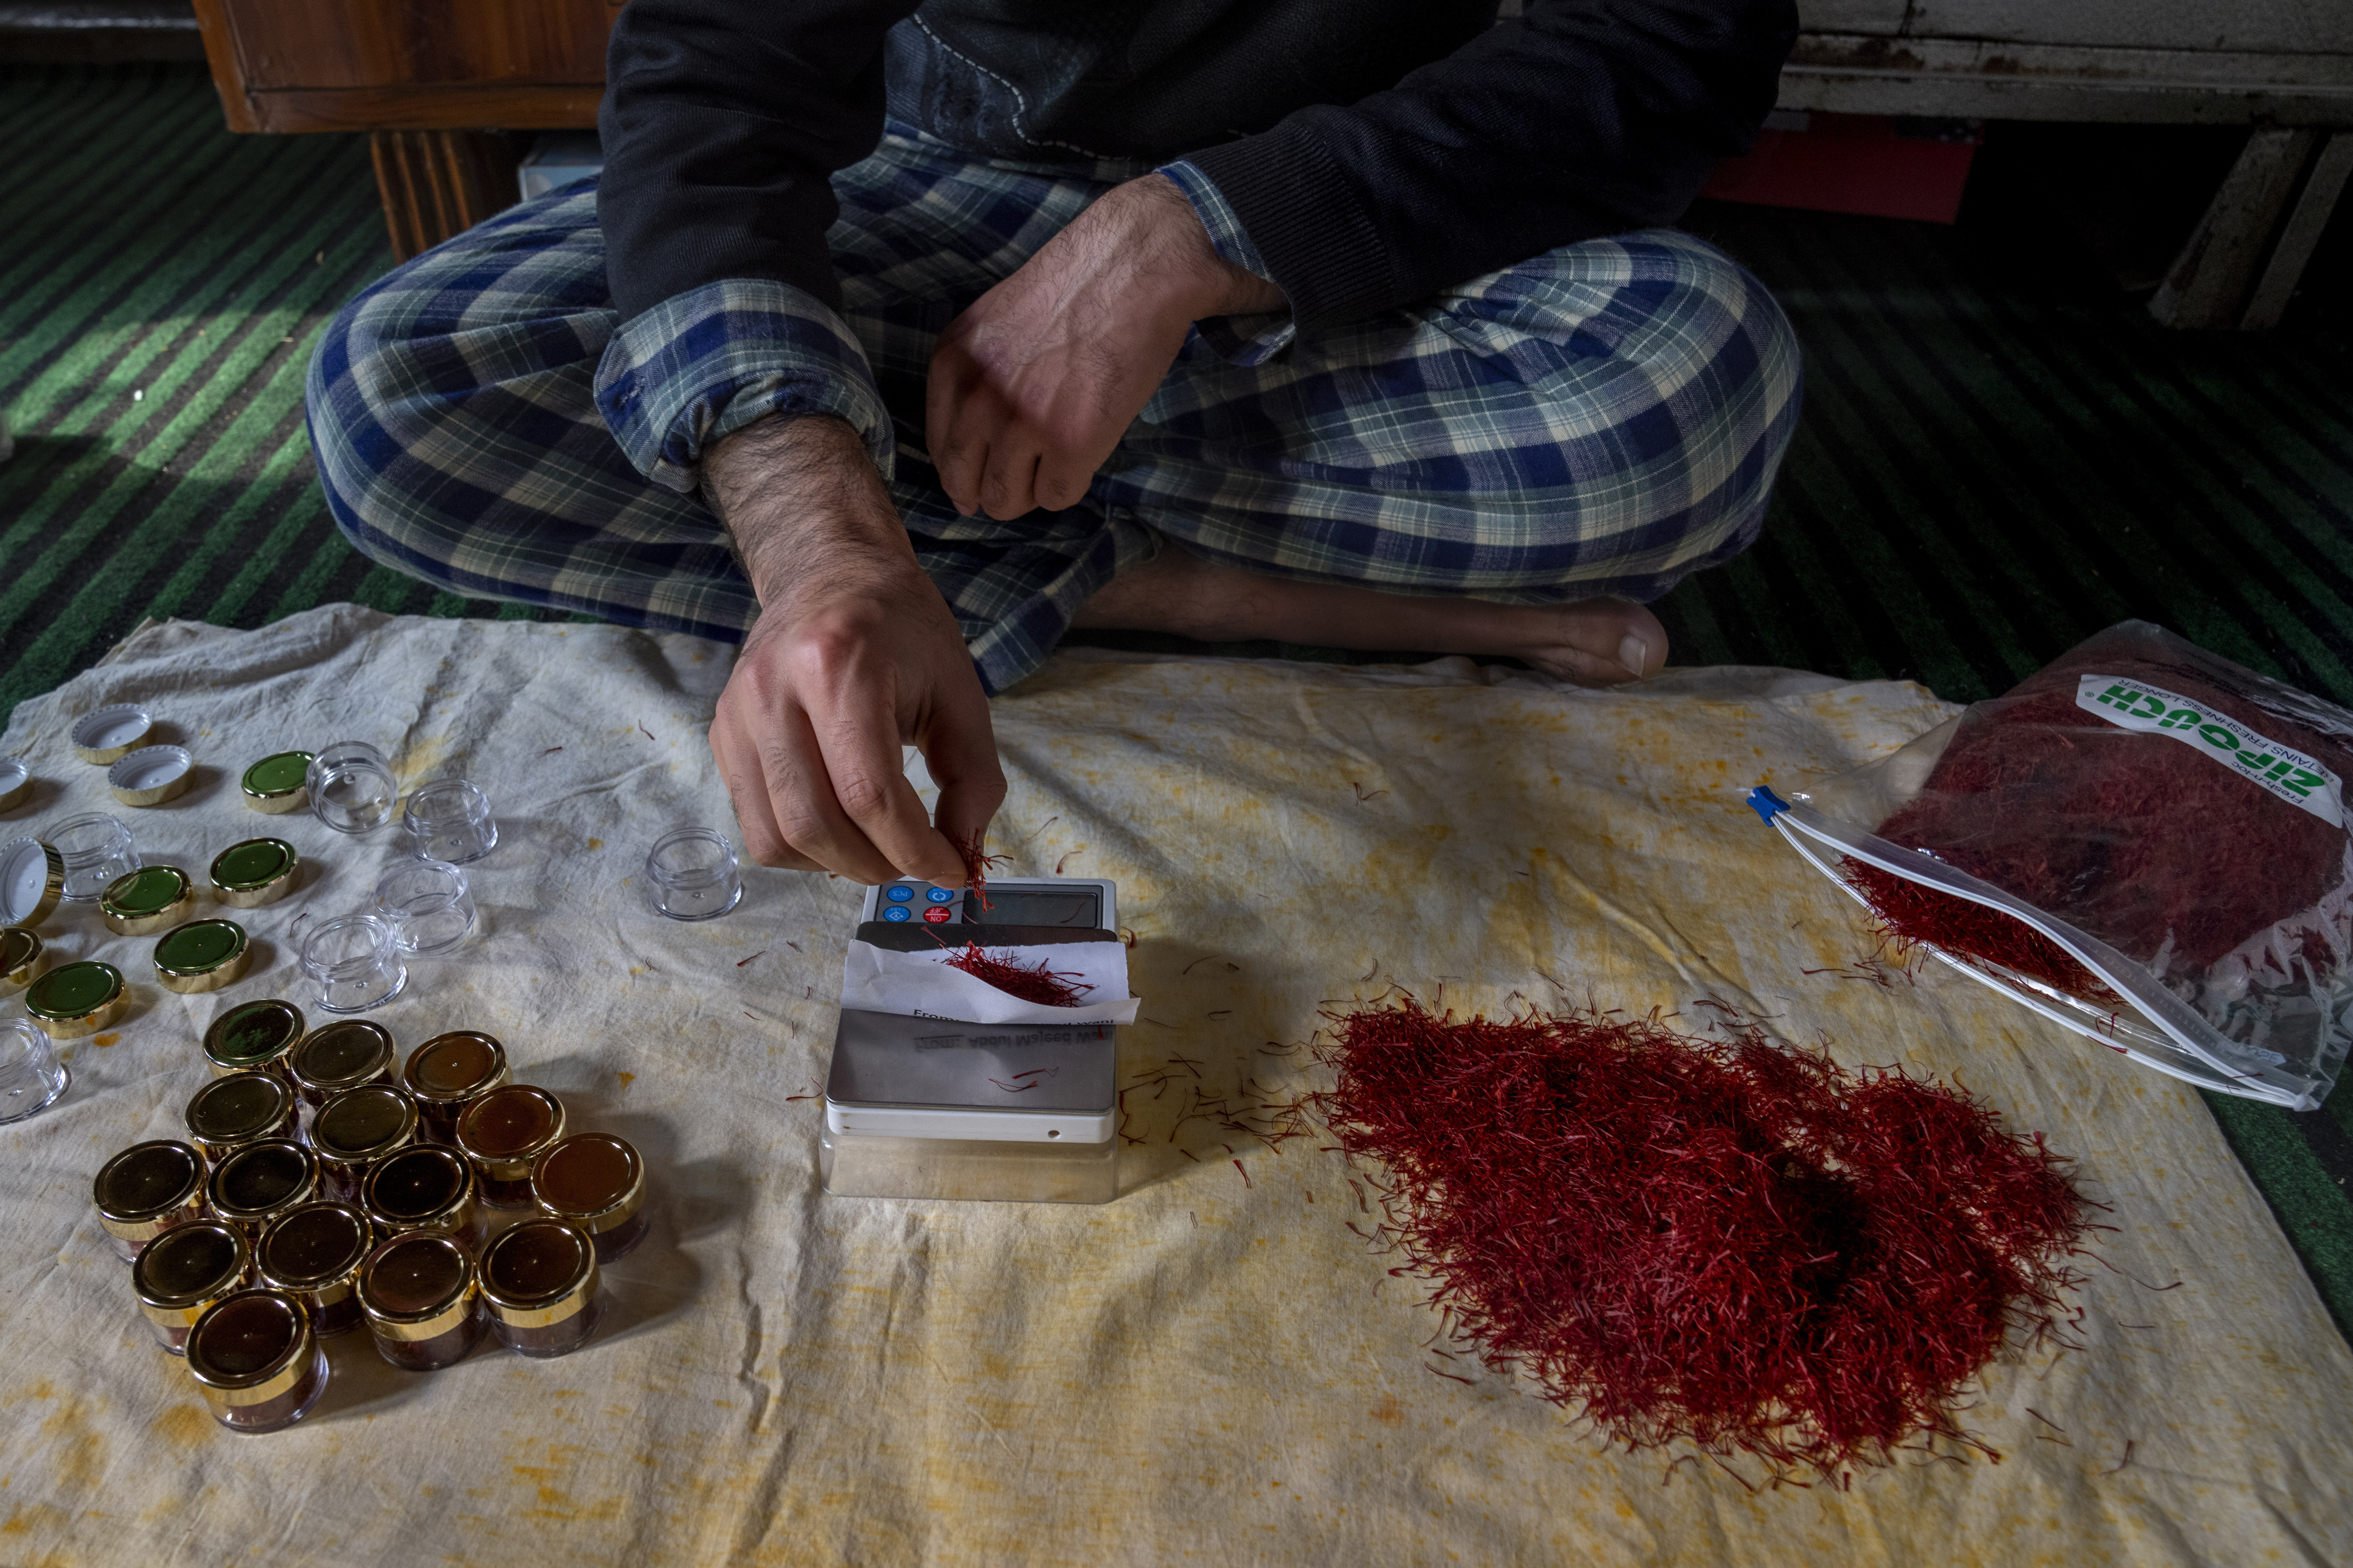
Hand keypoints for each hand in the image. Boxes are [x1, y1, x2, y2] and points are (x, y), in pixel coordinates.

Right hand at [704, 414, 1004, 882]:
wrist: (830, 573)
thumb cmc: (904, 630)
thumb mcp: (960, 692)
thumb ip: (973, 778)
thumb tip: (962, 856)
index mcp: (837, 666)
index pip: (870, 794)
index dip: (915, 850)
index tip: (952, 870)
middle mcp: (773, 691)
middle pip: (816, 824)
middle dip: (876, 865)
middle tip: (915, 863)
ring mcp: (737, 714)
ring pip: (777, 838)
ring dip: (836, 865)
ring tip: (877, 849)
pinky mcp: (722, 734)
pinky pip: (754, 825)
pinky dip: (803, 848)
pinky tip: (839, 827)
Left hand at [926, 172, 1284, 519]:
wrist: (1134, 266)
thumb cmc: (1075, 291)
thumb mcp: (994, 326)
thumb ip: (975, 379)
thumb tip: (971, 451)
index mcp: (953, 363)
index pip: (941, 449)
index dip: (967, 470)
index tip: (990, 469)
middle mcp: (978, 397)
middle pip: (967, 485)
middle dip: (995, 489)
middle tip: (1027, 474)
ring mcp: (1022, 423)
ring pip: (1007, 500)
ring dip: (1032, 489)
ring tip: (1058, 457)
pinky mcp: (1071, 443)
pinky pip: (1056, 497)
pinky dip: (1071, 483)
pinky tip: (1086, 448)